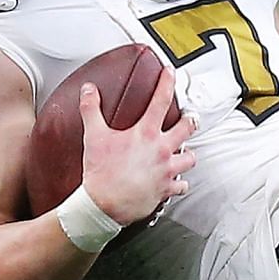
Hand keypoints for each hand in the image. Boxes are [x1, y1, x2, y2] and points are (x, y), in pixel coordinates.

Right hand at [78, 70, 197, 225]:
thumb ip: (91, 110)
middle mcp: (161, 150)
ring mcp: (166, 171)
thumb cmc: (100, 173)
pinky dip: (180, 183)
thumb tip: (88, 90)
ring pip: (190, 158)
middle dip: (191, 120)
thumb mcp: (93, 137)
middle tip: (189, 117)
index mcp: (145, 134)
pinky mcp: (166, 190)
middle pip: (188, 127)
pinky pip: (181, 186)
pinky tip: (177, 182)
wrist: (103, 206)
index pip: (161, 100)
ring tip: (184, 152)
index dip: (167, 82)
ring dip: (188, 154)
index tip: (171, 73)